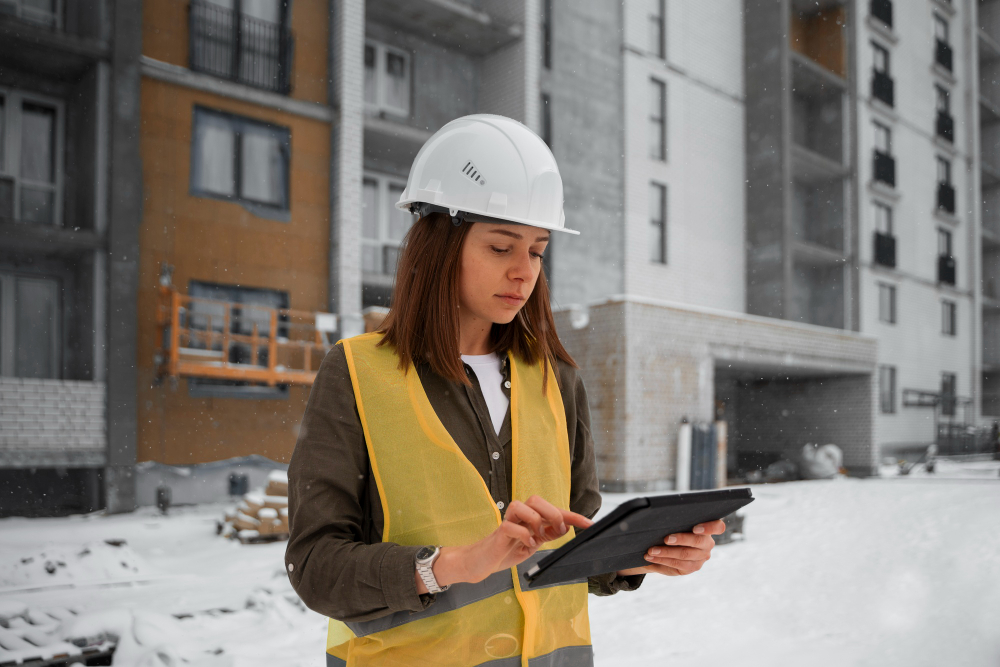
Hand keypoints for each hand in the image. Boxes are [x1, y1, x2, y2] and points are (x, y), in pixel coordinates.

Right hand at [416, 496, 592, 592]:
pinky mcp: (498, 533)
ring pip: (523, 505)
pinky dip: (524, 534)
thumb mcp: (532, 543)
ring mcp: (508, 522)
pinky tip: (527, 544)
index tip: (590, 524)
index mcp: (530, 517)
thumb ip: (546, 534)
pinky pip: (511, 525)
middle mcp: (519, 515)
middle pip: (537, 499)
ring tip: (539, 537)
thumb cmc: (506, 551)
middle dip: (553, 513)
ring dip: (537, 520)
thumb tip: (566, 526)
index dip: (574, 515)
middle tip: (558, 530)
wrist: (480, 563)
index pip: (554, 510)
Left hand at [617, 519, 725, 577]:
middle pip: (698, 542)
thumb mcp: (674, 523)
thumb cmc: (672, 528)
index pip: (718, 526)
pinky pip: (678, 564)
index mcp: (707, 528)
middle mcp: (708, 543)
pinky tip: (650, 557)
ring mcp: (701, 557)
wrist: (667, 548)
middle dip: (680, 539)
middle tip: (665, 538)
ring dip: (665, 552)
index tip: (695, 528)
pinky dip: (662, 560)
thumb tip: (655, 512)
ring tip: (650, 550)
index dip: (709, 527)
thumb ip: (674, 519)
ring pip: (685, 555)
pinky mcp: (692, 567)